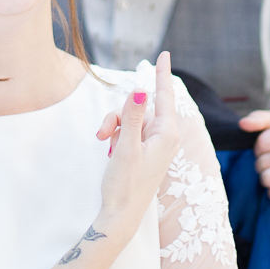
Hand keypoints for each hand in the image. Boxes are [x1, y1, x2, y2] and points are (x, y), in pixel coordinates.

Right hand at [94, 52, 181, 239]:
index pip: (165, 95)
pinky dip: (117, 136)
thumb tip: (141, 89)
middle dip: (119, 115)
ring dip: (114, 127)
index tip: (165, 53)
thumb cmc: (126, 184)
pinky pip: (129, 131)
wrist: (121, 215)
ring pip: (131, 118)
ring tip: (104, 144)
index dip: (162, 73)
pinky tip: (112, 152)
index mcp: (167, 134)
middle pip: (141, 107)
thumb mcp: (127, 146)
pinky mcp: (144, 150)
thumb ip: (133, 116)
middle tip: (102, 133)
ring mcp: (154, 143)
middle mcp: (164, 136)